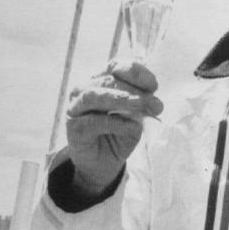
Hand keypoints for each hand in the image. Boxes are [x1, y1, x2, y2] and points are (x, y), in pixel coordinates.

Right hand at [66, 60, 162, 194]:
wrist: (104, 163)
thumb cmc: (120, 134)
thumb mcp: (136, 117)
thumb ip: (142, 107)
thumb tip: (154, 102)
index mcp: (102, 80)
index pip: (116, 66)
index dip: (135, 73)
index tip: (154, 85)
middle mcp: (85, 89)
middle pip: (108, 81)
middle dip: (134, 90)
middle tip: (154, 103)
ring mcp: (76, 107)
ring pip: (95, 96)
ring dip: (120, 99)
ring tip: (140, 106)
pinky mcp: (74, 127)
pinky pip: (93, 121)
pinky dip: (114, 123)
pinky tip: (131, 127)